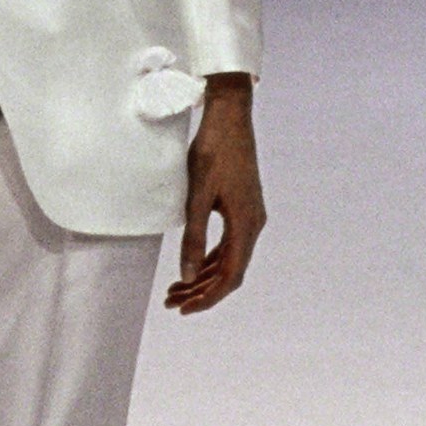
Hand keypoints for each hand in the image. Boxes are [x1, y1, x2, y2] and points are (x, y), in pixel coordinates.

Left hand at [164, 75, 264, 314]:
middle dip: (202, 290)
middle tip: (172, 302)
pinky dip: (209, 258)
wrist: (229, 117)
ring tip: (176, 289)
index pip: (230, 276)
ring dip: (204, 276)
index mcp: (246, 225)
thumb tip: (186, 276)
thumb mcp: (197, 197)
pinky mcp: (242, 207)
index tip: (185, 309)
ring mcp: (250, 216)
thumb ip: (192, 238)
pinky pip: (228, 243)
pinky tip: (191, 266)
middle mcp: (253, 224)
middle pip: (230, 272)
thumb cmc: (213, 152)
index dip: (208, 297)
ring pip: (228, 259)